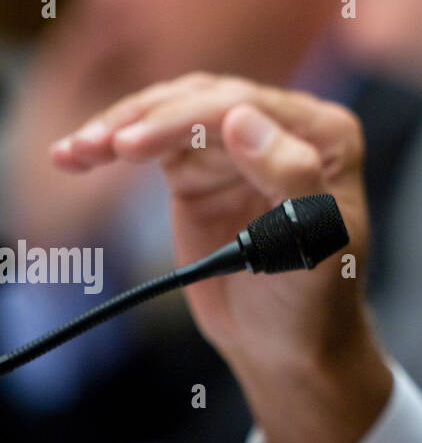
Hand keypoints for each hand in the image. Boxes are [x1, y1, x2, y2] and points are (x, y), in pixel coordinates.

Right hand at [51, 72, 391, 442]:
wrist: (287, 342)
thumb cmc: (313, 295)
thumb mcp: (312, 243)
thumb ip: (290, 176)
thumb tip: (242, 117)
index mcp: (326, 135)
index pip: (250, 107)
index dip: (189, 118)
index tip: (133, 145)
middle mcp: (286, 128)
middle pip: (207, 100)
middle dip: (149, 119)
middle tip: (98, 147)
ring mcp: (239, 145)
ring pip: (175, 112)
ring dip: (122, 125)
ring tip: (76, 151)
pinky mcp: (201, 166)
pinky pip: (155, 142)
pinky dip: (114, 143)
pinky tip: (75, 154)